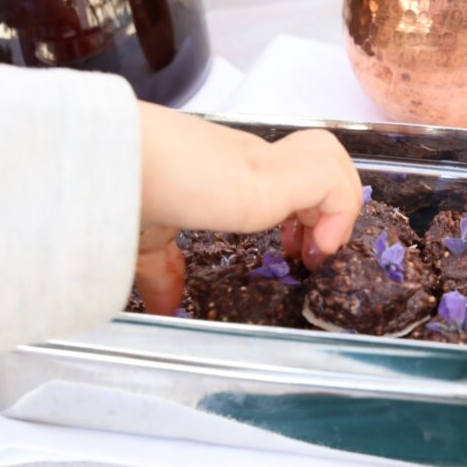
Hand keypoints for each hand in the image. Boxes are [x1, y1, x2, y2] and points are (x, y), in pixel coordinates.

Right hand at [135, 105, 362, 312]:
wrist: (130, 166)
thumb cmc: (129, 190)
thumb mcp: (150, 240)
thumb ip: (163, 272)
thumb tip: (161, 308)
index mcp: (229, 170)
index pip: (285, 174)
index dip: (302, 210)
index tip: (294, 248)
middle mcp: (255, 158)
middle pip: (319, 159)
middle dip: (329, 203)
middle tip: (311, 251)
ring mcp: (273, 162)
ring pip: (332, 160)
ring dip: (338, 204)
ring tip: (318, 248)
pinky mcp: (287, 172)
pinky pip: (334, 183)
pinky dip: (338, 214)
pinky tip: (315, 247)